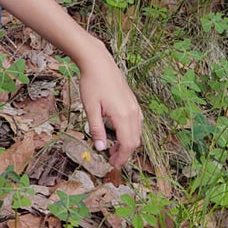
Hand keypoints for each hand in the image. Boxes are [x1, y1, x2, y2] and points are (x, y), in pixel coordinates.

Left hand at [75, 41, 141, 167]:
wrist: (99, 63)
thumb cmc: (92, 83)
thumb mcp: (90, 108)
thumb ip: (97, 129)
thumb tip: (100, 148)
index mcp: (123, 115)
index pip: (128, 144)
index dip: (122, 157)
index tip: (112, 164)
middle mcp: (132, 112)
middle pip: (134, 141)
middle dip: (125, 153)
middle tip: (112, 159)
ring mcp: (134, 106)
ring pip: (137, 132)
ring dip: (128, 143)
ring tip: (113, 149)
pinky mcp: (133, 102)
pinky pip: (137, 123)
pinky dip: (130, 132)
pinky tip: (119, 134)